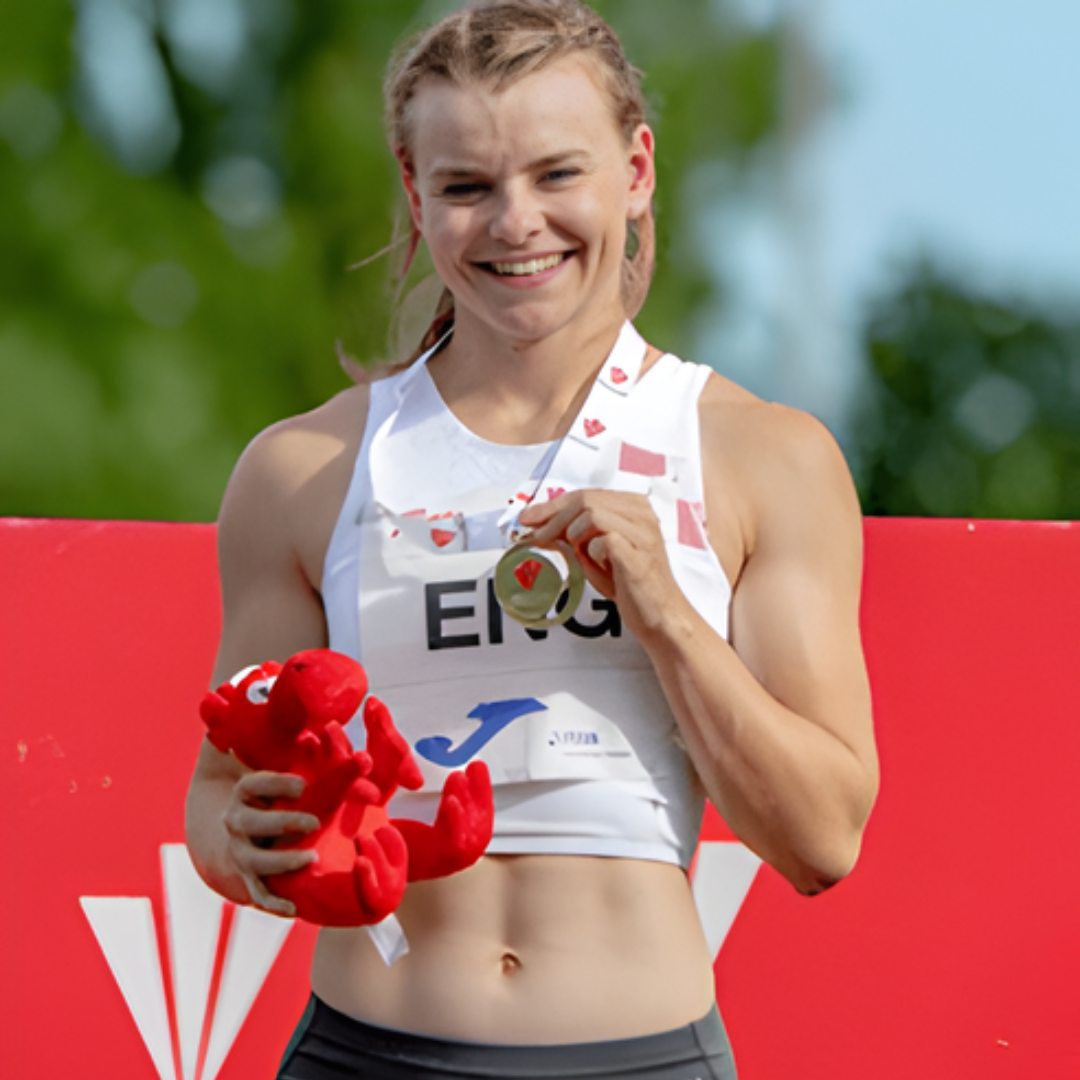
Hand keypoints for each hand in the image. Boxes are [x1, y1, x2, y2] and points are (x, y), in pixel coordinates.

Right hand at [221, 771, 318, 916]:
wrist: (244, 827)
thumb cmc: (280, 795)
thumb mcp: (294, 778)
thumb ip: (325, 766)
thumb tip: (364, 758)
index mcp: (246, 792)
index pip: (252, 784)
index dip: (275, 783)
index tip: (303, 785)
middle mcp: (238, 821)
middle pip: (249, 823)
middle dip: (282, 822)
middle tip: (314, 821)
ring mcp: (241, 851)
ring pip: (253, 860)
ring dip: (281, 861)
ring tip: (311, 858)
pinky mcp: (250, 877)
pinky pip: (258, 892)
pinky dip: (273, 901)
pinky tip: (294, 908)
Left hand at [518, 490, 686, 638]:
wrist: (659, 615)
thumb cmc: (629, 584)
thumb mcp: (597, 552)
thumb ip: (576, 533)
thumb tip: (540, 523)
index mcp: (633, 506)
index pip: (585, 494)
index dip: (552, 505)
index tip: (528, 518)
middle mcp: (641, 512)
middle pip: (584, 499)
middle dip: (553, 518)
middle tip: (536, 537)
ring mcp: (642, 530)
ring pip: (591, 513)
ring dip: (574, 535)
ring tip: (577, 555)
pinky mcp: (637, 551)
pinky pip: (601, 539)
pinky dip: (592, 552)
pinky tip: (599, 565)